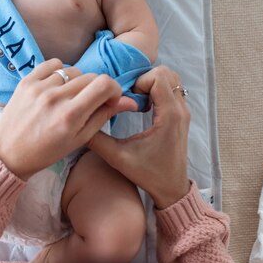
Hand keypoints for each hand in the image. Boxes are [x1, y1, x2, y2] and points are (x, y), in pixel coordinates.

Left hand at [0, 59, 136, 179]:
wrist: (8, 153)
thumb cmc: (46, 151)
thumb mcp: (80, 139)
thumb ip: (104, 116)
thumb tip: (129, 101)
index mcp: (71, 116)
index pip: (104, 84)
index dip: (113, 89)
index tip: (109, 98)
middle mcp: (55, 98)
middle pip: (90, 77)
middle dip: (96, 88)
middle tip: (88, 102)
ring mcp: (39, 88)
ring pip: (73, 70)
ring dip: (76, 81)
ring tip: (68, 97)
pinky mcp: (26, 81)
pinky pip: (53, 63)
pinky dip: (59, 71)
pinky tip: (56, 86)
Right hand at [89, 66, 190, 208]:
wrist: (171, 189)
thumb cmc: (147, 174)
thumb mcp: (118, 157)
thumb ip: (97, 139)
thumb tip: (79, 123)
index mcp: (168, 116)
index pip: (158, 77)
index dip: (140, 81)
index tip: (128, 97)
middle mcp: (180, 109)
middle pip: (167, 73)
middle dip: (145, 79)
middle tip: (131, 96)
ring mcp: (183, 111)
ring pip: (172, 79)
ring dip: (152, 83)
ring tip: (137, 100)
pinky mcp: (182, 115)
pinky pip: (172, 90)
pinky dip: (158, 90)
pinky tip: (144, 107)